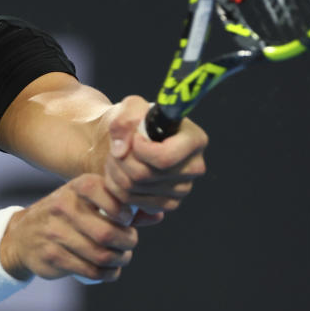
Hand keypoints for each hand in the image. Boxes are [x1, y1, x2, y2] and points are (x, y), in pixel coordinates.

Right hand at [0, 173, 137, 282]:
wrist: (24, 235)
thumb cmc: (66, 216)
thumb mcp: (88, 202)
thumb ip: (122, 207)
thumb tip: (159, 215)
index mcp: (76, 188)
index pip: (106, 193)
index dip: (124, 210)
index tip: (128, 220)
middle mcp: (63, 206)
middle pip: (108, 232)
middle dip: (127, 243)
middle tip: (129, 244)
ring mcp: (55, 232)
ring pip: (100, 255)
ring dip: (119, 261)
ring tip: (120, 258)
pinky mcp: (52, 256)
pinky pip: (89, 271)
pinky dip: (107, 275)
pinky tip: (109, 271)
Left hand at [100, 96, 207, 223]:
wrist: (132, 139)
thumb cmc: (137, 120)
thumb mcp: (129, 107)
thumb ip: (123, 120)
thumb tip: (121, 151)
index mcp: (194, 140)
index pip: (164, 158)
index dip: (138, 150)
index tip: (132, 138)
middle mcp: (194, 167)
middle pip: (145, 175)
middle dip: (120, 160)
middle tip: (115, 149)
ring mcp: (182, 189)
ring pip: (134, 189)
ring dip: (115, 172)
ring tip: (115, 158)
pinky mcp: (168, 203)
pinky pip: (132, 202)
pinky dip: (116, 188)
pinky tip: (119, 173)